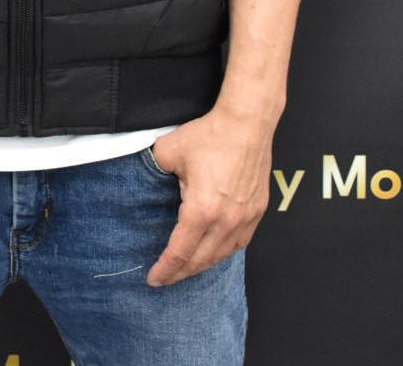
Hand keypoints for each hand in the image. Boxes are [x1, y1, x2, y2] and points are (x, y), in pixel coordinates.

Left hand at [145, 105, 273, 286]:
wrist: (247, 123)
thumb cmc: (210, 135)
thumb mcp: (169, 151)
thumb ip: (153, 169)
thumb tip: (145, 177)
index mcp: (202, 209)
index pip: (180, 251)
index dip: (165, 268)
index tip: (153, 279)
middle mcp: (226, 220)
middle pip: (201, 260)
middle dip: (181, 273)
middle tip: (165, 278)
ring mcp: (245, 217)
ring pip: (222, 254)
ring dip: (202, 265)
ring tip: (186, 268)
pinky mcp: (257, 211)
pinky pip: (239, 242)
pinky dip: (222, 252)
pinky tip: (213, 251)